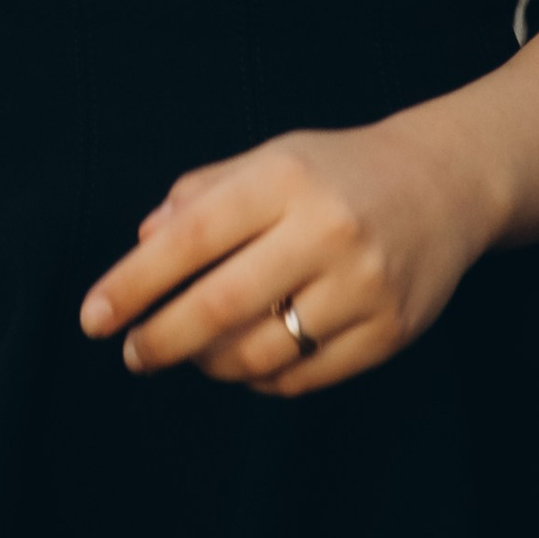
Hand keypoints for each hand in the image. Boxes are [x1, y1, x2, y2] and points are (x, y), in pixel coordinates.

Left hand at [78, 114, 494, 396]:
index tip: (93, 318)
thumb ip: (202, 194)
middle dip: (162, 339)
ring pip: (261, 353)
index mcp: (284, 178)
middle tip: (133, 354)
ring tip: (191, 353)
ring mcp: (364, 287)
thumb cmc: (336, 172)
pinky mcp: (391, 333)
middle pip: (221, 306)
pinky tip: (245, 363)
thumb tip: (142, 241)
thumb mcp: (269, 158)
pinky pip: (305, 378)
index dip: (134, 283)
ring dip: (210, 364)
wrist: (445, 186)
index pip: (191, 237)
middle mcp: (326, 231)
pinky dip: (260, 379)